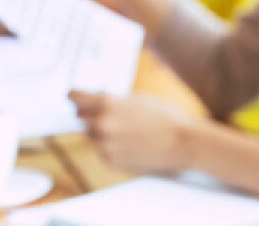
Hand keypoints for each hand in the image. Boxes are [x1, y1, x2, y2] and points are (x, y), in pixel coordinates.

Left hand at [71, 92, 195, 174]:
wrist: (184, 143)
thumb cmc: (165, 117)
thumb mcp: (136, 99)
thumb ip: (112, 101)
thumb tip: (95, 100)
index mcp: (106, 104)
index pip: (75, 97)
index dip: (75, 96)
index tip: (74, 97)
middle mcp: (100, 124)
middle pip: (80, 117)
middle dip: (90, 114)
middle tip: (105, 115)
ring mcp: (104, 145)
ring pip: (91, 135)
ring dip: (100, 132)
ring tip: (124, 131)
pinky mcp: (110, 161)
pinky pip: (101, 150)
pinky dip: (109, 147)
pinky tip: (128, 143)